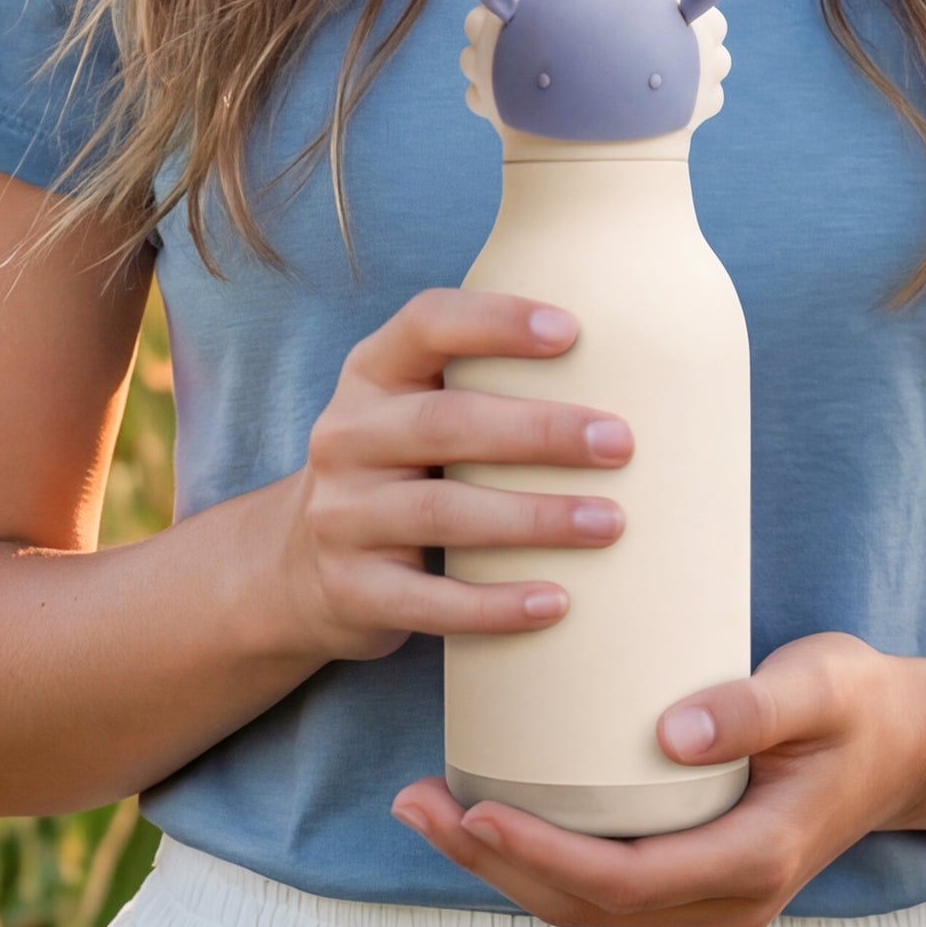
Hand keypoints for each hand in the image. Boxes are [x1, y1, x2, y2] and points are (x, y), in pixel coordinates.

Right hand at [268, 288, 632, 664]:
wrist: (300, 566)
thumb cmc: (400, 470)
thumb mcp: (414, 409)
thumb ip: (482, 384)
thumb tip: (625, 372)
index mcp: (372, 374)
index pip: (426, 324)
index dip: (495, 322)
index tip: (571, 331)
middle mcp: (347, 436)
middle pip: (447, 424)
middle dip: (540, 432)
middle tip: (620, 443)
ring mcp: (342, 516)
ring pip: (444, 514)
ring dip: (534, 519)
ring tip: (609, 523)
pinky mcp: (352, 590)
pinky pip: (431, 601)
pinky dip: (496, 605)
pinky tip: (556, 602)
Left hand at [391, 633, 925, 926]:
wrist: (908, 746)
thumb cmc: (860, 704)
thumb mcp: (820, 684)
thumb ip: (751, 707)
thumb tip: (670, 735)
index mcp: (752, 862)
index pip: (621, 881)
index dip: (539, 854)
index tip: (475, 808)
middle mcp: (724, 904)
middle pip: (583, 904)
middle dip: (490, 859)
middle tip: (414, 801)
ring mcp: (707, 904)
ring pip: (581, 905)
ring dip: (498, 864)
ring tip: (425, 807)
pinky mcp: (690, 882)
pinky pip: (599, 888)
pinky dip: (535, 859)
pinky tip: (486, 814)